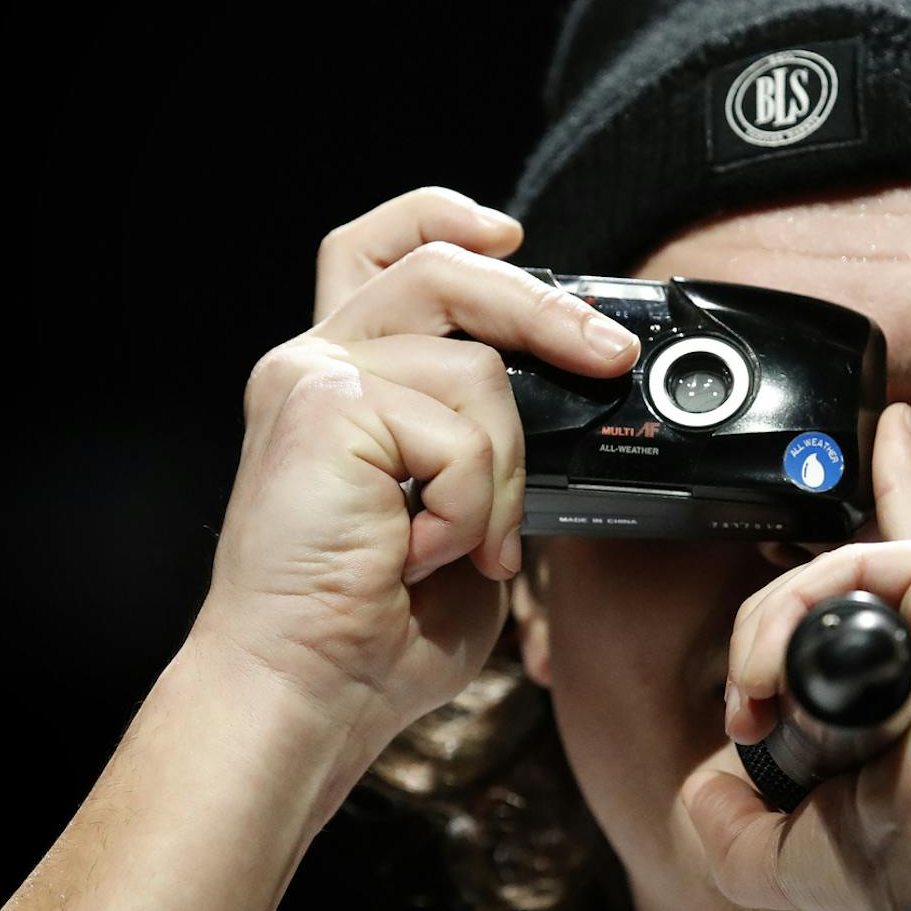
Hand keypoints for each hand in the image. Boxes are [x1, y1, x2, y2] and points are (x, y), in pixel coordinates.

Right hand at [188, 185, 642, 755]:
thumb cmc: (369, 634)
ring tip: (461, 551)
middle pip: (442, 271)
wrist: (304, 692)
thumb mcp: (455, 520)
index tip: (510, 234)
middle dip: (542, 307)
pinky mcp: (325, 406)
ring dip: (501, 479)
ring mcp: (313, 378)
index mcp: (339, 385)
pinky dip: (468, 511)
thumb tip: (563, 406)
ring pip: (477, 373)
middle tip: (607, 356)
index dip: (443, 218)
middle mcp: (314, 365)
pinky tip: (419, 558)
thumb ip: (482, 451)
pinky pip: (459, 434)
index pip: (377, 252)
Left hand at [681, 402, 910, 910]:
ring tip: (753, 710)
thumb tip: (701, 793)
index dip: (902, 488)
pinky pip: (848, 565)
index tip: (889, 436)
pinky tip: (770, 683)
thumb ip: (742, 818)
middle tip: (749, 701)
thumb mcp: (802, 846)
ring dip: (769, 638)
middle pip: (864, 565)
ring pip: (842, 570)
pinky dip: (786, 619)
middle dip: (780, 619)